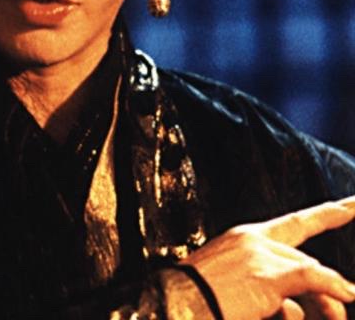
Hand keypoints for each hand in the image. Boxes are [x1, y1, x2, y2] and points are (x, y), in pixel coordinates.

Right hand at [183, 196, 354, 319]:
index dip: (328, 213)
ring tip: (337, 318)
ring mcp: (259, 253)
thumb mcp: (243, 296)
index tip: (352, 203)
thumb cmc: (200, 304)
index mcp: (244, 238)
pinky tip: (346, 294)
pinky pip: (311, 277)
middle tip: (339, 316)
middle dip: (329, 287)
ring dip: (329, 299)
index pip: (296, 222)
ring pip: (310, 269)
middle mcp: (253, 238)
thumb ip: (275, 296)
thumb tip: (300, 309)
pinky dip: (333, 288)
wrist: (175, 308)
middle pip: (305, 257)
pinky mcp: (266, 273)